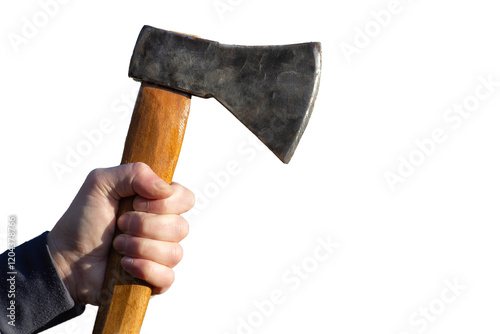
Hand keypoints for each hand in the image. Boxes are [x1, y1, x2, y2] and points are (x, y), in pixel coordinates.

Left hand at [47, 162, 194, 305]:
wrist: (66, 258)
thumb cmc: (84, 219)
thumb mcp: (101, 183)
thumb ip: (134, 173)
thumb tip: (165, 189)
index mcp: (158, 203)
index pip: (185, 199)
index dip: (164, 203)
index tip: (136, 203)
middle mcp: (165, 228)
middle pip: (181, 227)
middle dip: (144, 226)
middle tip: (120, 225)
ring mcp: (162, 255)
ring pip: (174, 253)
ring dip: (139, 247)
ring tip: (117, 246)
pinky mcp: (156, 280)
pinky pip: (167, 277)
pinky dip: (143, 269)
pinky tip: (124, 265)